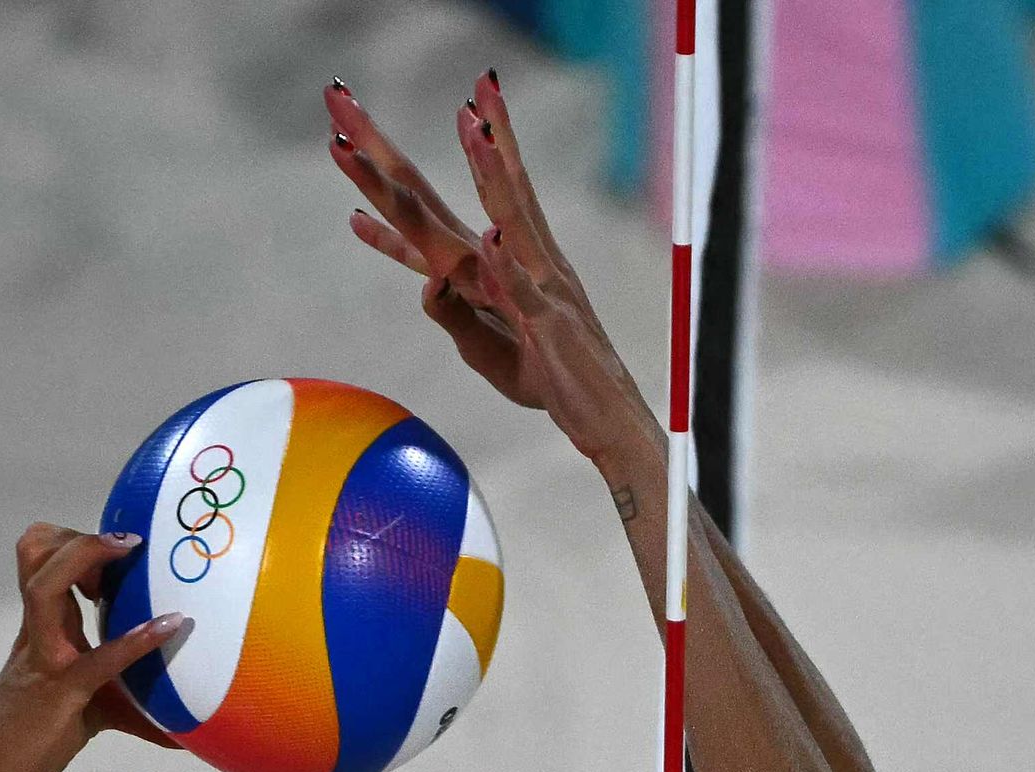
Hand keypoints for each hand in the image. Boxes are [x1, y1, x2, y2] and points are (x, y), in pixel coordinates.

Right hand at [0, 524, 191, 771]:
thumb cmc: (32, 741)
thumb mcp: (85, 707)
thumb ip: (126, 704)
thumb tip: (182, 728)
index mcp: (38, 628)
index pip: (40, 560)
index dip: (73, 542)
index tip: (118, 550)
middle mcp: (36, 633)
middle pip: (35, 555)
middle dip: (78, 538)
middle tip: (126, 549)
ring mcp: (43, 659)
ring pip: (46, 587)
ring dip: (85, 557)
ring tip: (130, 549)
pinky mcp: (60, 693)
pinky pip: (97, 659)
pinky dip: (135, 640)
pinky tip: (170, 627)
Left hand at [328, 74, 654, 474]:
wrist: (607, 420)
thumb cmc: (553, 379)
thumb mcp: (488, 347)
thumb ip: (456, 313)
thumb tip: (428, 284)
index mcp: (522, 265)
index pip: (497, 199)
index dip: (484, 153)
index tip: (469, 105)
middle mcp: (537, 265)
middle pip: (508, 192)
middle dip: (491, 138)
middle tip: (479, 88)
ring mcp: (545, 292)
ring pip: (516, 225)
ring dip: (496, 180)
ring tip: (478, 136)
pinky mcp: (549, 328)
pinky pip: (524, 294)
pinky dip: (508, 268)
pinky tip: (492, 240)